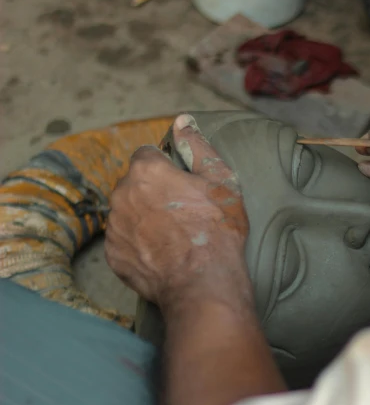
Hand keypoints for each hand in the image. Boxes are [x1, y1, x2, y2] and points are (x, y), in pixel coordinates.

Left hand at [105, 114, 250, 315]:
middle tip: (182, 212)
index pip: (148, 155)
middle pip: (135, 184)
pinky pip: (124, 241)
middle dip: (153, 192)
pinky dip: (138, 244)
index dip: (167, 167)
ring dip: (144, 218)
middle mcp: (121, 194)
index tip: (184, 184)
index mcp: (146, 171)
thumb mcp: (221, 181)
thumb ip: (198, 147)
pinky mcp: (113, 255)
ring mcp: (114, 227)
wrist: (202, 283)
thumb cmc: (217, 229)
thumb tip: (183, 121)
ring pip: (127, 212)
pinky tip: (162, 253)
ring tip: (172, 236)